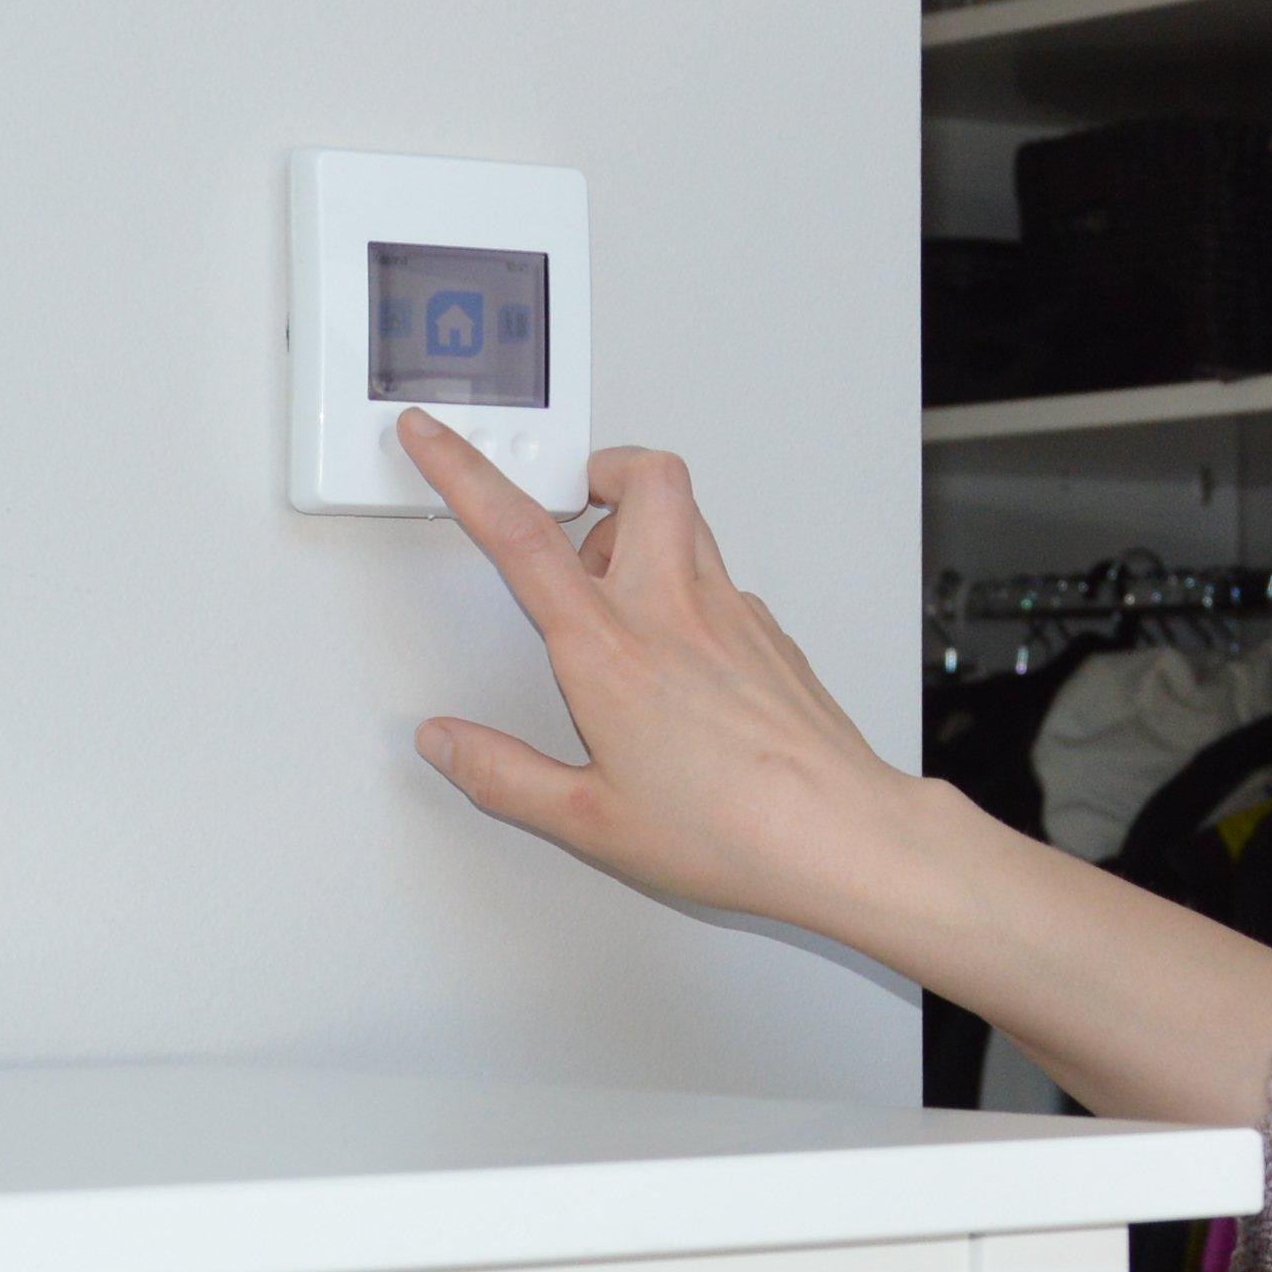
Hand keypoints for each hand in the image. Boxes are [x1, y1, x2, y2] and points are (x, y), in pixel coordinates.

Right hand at [400, 422, 935, 943]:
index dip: (464, 473)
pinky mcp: (771, 633)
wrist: (838, 834)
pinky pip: (721, 578)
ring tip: (617, 586)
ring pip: (689, 516)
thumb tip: (448, 743)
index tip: (432, 437)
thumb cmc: (729, 829)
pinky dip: (688, 586)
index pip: (520, 534)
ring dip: (645, 523)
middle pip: (643, 477)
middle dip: (601, 466)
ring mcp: (732, 614)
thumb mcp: (588, 820)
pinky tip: (679, 649)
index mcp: (610, 650)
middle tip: (573, 500)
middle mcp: (674, 612)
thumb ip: (504, 775)